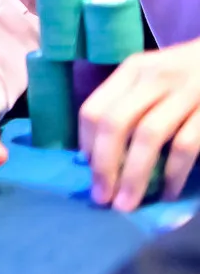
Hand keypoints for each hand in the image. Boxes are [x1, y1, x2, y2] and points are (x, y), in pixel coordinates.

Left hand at [80, 40, 199, 211]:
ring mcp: (185, 93)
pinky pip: (185, 147)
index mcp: (132, 70)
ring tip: (126, 204)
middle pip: (115, 123)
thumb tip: (95, 153)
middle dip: (103, 165)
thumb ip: (128, 103)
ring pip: (148, 137)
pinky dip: (173, 174)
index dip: (86, 145)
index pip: (94, 108)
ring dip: (134, 176)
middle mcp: (154, 78)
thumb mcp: (154, 76)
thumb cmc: (188, 74)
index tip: (86, 172)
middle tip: (101, 198)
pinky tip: (167, 193)